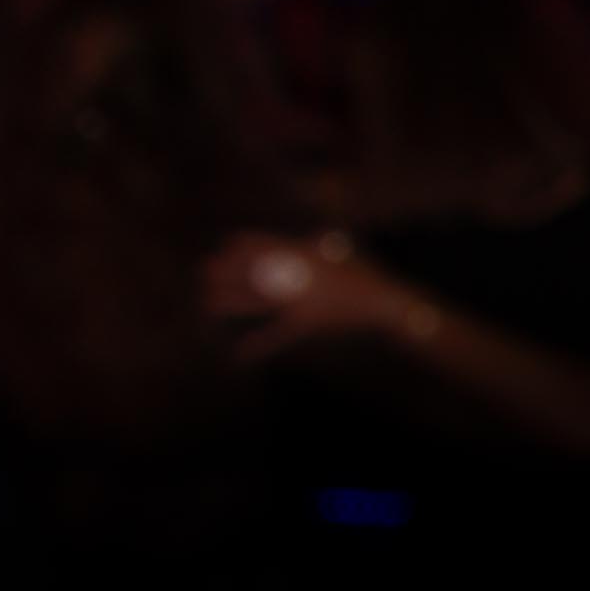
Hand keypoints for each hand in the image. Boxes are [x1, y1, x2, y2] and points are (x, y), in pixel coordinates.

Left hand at [202, 227, 417, 361]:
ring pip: (256, 300)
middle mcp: (296, 275)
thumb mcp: (344, 248)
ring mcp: (299, 300)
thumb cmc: (367, 273)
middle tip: (204, 271)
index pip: (263, 244)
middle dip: (226, 271)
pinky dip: (257, 347)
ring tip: (208, 302)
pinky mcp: (305, 323)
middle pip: (251, 270)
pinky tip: (239, 355)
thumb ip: (323, 241)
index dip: (240, 244)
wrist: (385, 302)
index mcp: (304, 252)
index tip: (225, 245)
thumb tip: (314, 235)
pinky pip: (276, 336)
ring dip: (230, 301)